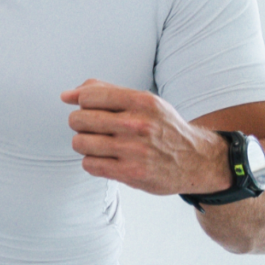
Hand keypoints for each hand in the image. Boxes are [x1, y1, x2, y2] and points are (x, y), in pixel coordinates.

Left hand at [61, 79, 225, 194]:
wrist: (197, 160)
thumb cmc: (163, 127)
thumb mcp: (144, 101)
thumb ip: (106, 92)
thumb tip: (67, 95)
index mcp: (141, 101)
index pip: (89, 96)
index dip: (81, 102)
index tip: (88, 109)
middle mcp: (138, 125)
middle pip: (78, 119)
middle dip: (80, 124)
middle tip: (95, 128)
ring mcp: (134, 150)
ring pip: (79, 143)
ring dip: (85, 144)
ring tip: (102, 144)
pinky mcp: (130, 173)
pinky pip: (89, 164)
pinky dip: (93, 162)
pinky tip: (108, 159)